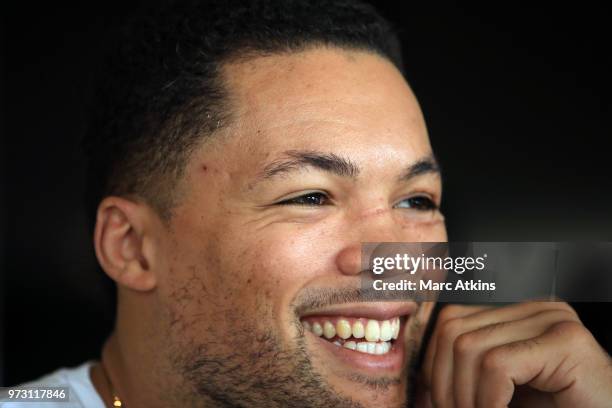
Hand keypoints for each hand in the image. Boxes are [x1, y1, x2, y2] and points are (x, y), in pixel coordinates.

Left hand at [421, 302, 611, 406]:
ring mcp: (551, 319)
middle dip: (445, 383)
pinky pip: (498, 366)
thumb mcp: (502, 391)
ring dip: (465, 397)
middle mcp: (534, 308)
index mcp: (517, 314)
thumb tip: (421, 384)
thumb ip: (469, 375)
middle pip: (454, 330)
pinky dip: (488, 401)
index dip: (435, 366)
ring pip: (470, 347)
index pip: (451, 322)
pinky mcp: (565, 341)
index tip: (437, 403)